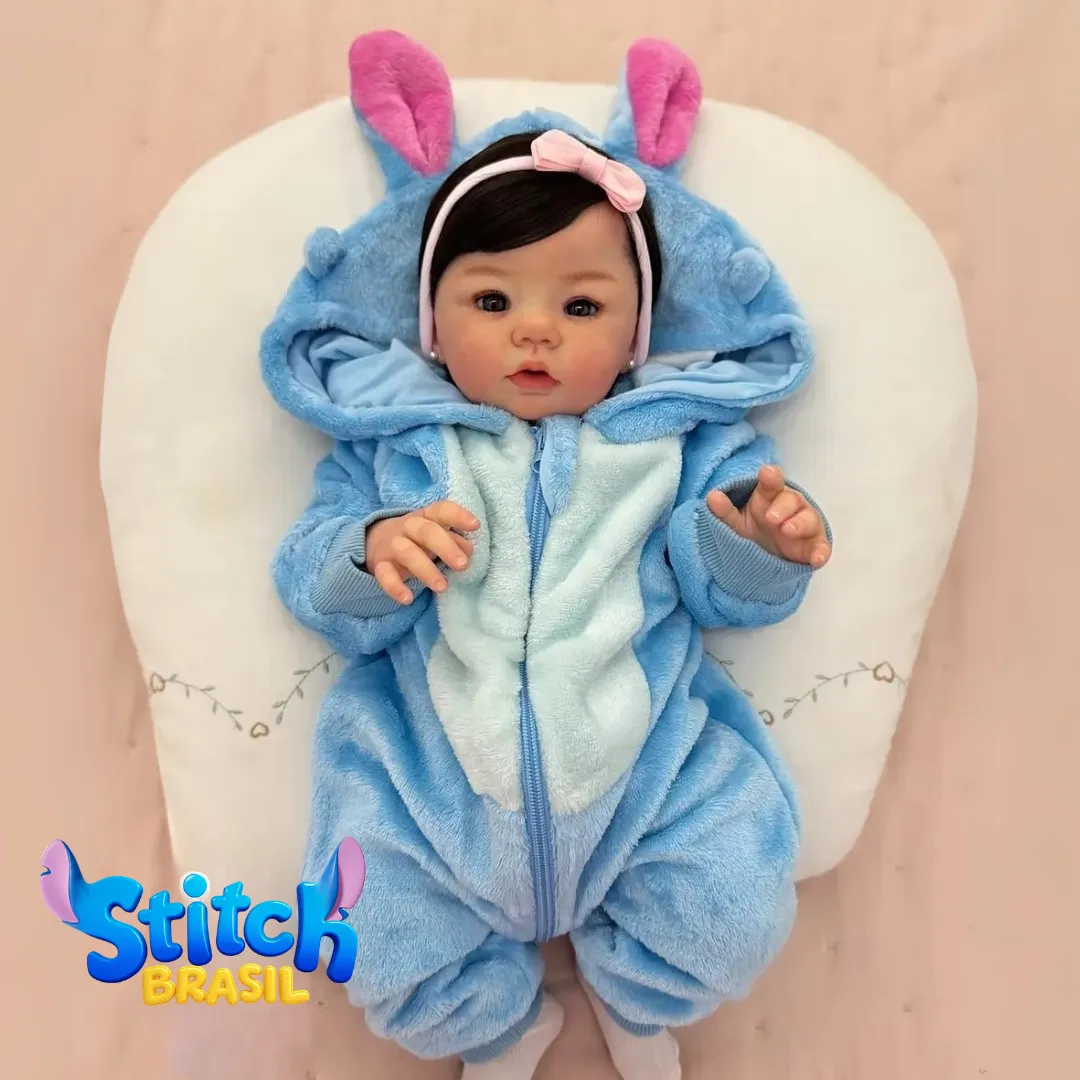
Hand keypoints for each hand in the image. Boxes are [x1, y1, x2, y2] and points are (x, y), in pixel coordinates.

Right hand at [365, 500, 478, 603]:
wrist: (375, 540)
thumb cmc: (418, 539)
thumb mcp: (436, 536)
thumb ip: (454, 540)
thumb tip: (468, 550)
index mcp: (426, 516)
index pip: (441, 510)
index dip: (458, 516)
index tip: (475, 525)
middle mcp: (408, 527)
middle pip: (426, 531)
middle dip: (446, 547)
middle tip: (463, 565)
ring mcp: (392, 545)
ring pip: (408, 553)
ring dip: (426, 570)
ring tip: (443, 587)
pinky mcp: (380, 564)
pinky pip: (385, 575)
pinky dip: (395, 587)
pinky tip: (408, 599)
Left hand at [705, 465, 830, 567]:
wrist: (768, 556)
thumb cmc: (754, 530)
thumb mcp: (736, 523)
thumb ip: (724, 512)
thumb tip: (711, 496)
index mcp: (770, 497)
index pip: (772, 483)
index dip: (771, 477)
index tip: (767, 472)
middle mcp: (790, 508)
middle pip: (791, 500)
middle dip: (782, 507)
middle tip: (769, 518)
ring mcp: (805, 526)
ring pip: (809, 519)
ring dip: (800, 524)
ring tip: (787, 530)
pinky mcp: (814, 546)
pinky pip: (821, 547)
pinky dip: (821, 552)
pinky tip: (817, 559)